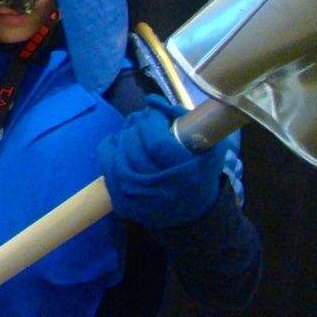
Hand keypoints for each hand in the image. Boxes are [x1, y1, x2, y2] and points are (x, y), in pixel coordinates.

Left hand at [98, 94, 222, 229]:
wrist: (191, 215)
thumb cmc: (202, 176)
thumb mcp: (210, 147)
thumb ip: (184, 119)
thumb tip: (151, 101)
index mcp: (183, 177)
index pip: (155, 142)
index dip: (152, 121)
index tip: (156, 114)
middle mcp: (154, 189)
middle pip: (133, 144)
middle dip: (138, 125)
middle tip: (146, 120)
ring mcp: (134, 197)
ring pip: (118, 151)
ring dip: (126, 134)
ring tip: (137, 130)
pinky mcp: (120, 201)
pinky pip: (106, 163)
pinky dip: (113, 147)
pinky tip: (123, 142)